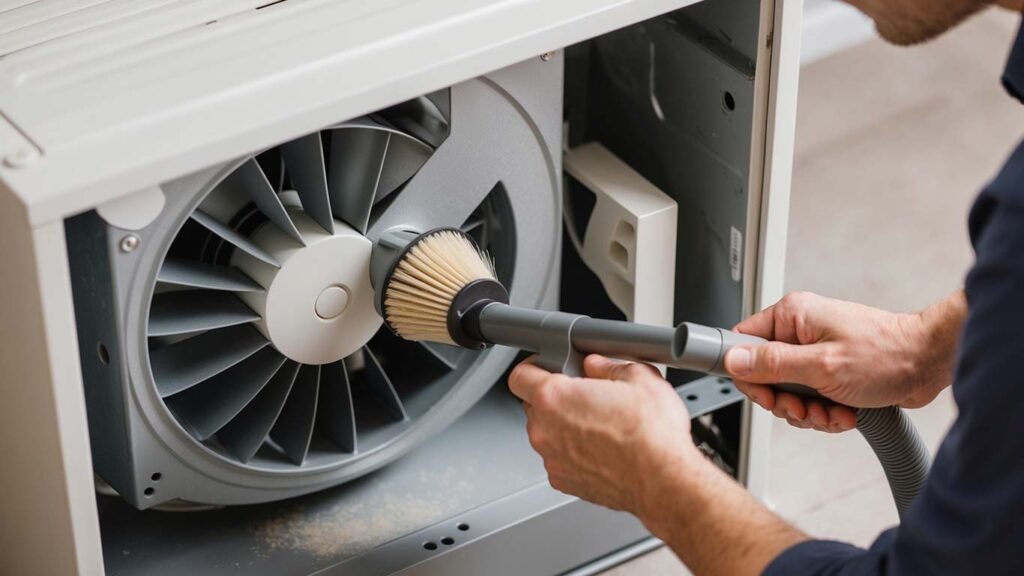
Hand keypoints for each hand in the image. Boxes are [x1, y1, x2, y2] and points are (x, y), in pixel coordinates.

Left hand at [507, 354, 697, 515]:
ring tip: (601, 425)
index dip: (534, 367)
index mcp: (555, 398)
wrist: (665, 482)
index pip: (520, 376)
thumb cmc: (652, 436)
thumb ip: (608, 365)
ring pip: (547, 433)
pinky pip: (559, 459)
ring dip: (564, 427)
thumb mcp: (638, 377)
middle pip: (534, 405)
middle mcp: (545, 430)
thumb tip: (597, 364)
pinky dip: (573, 453)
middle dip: (555, 397)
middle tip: (585, 395)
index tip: (547, 367)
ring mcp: (553, 459)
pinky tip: (602, 449)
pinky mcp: (564, 482)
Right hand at [724, 291, 964, 432]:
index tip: (766, 394)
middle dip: (786, 401)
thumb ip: (772, 364)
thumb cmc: (886, 354)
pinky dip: (825, 412)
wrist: (928, 364)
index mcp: (792, 317)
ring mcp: (816, 351)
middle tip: (805, 407)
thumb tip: (733, 361)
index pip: (743, 342)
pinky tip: (843, 412)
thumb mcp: (821, 365)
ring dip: (809, 411)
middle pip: (765, 374)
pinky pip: (810, 397)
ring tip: (832, 412)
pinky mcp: (830, 369)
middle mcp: (801, 331)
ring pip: (788, 391)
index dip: (748, 374)